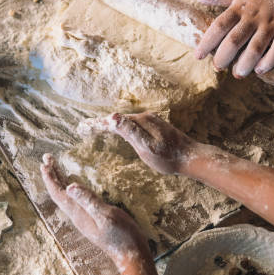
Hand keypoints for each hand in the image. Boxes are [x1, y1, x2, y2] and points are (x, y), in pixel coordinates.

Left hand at [40, 154, 148, 266]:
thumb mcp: (106, 216)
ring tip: (54, 167)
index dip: (50, 179)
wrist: (132, 255)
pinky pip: (76, 200)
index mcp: (78, 214)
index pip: (58, 194)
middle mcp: (78, 216)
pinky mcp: (92, 218)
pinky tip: (73, 185)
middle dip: (52, 176)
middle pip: (60, 193)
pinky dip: (71, 188)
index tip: (44, 164)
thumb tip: (69, 186)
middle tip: (46, 159)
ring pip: (67, 196)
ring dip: (60, 180)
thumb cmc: (122, 237)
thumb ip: (88, 201)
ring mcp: (84, 218)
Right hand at [78, 112, 195, 174]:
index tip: (81, 127)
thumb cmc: (169, 157)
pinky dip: (120, 127)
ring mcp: (150, 122)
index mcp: (140, 122)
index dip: (95, 124)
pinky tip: (118, 131)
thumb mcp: (147, 147)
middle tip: (82, 127)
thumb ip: (130, 132)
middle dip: (99, 123)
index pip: (112, 121)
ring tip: (95, 128)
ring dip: (108, 124)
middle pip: (116, 119)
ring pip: (124, 121)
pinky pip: (132, 125)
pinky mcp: (155, 127)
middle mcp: (144, 118)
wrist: (192, 158)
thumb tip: (113, 116)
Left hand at [195, 0, 273, 76]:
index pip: (218, 26)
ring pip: (255, 48)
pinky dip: (269, 61)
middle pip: (234, 40)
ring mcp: (272, 23)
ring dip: (245, 64)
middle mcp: (254, 16)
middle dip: (223, 57)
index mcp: (239, 7)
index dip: (207, 42)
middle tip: (218, 67)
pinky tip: (259, 70)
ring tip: (238, 74)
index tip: (197, 56)